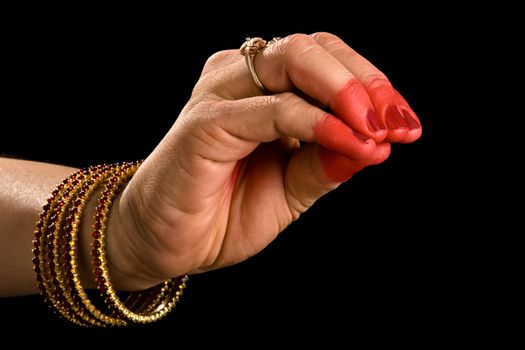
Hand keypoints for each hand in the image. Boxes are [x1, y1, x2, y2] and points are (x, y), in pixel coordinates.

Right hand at [110, 33, 421, 288]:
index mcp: (263, 89)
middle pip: (313, 48)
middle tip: (397, 123)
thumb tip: (376, 144)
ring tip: (377, 130)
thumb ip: (328, 161)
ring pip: (293, 60)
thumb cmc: (224, 212)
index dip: (371, 84)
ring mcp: (221, 94)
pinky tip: (346, 140)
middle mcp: (240, 79)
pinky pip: (272, 109)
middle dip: (365, 82)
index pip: (327, 61)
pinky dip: (314, 122)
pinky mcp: (206, 121)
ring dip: (345, 93)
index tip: (406, 124)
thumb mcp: (293, 188)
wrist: (169, 242)